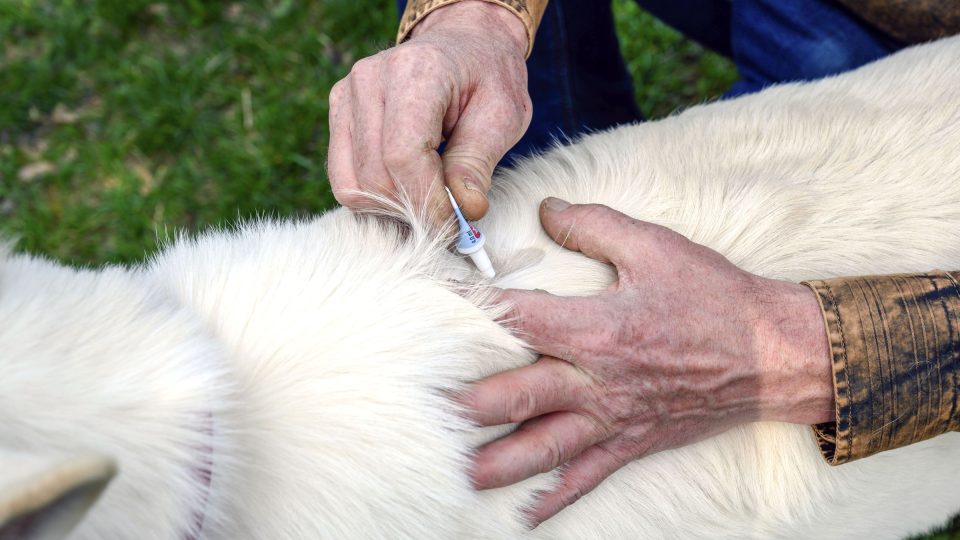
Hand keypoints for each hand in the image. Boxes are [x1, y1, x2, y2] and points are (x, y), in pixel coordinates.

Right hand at [326, 1, 531, 223]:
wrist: (464, 45)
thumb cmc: (488, 78)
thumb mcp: (502, 116)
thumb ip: (478, 163)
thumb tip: (466, 210)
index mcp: (416, 71)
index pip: (403, 154)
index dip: (426, 200)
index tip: (454, 223)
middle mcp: (371, 78)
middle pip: (375, 175)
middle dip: (412, 207)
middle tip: (447, 217)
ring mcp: (347, 94)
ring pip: (352, 183)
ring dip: (391, 205)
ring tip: (428, 199)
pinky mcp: (338, 112)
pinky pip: (343, 176)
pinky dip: (373, 195)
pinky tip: (406, 187)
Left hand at [464, 198, 833, 525]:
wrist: (773, 353)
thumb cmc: (714, 297)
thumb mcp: (655, 246)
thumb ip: (593, 227)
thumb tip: (547, 210)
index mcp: (597, 327)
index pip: (517, 315)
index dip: (469, 308)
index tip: (429, 304)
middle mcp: (596, 380)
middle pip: (516, 395)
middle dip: (465, 405)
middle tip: (420, 411)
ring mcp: (612, 418)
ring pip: (542, 446)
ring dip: (495, 463)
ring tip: (452, 473)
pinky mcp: (631, 441)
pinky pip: (586, 476)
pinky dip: (554, 498)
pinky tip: (524, 516)